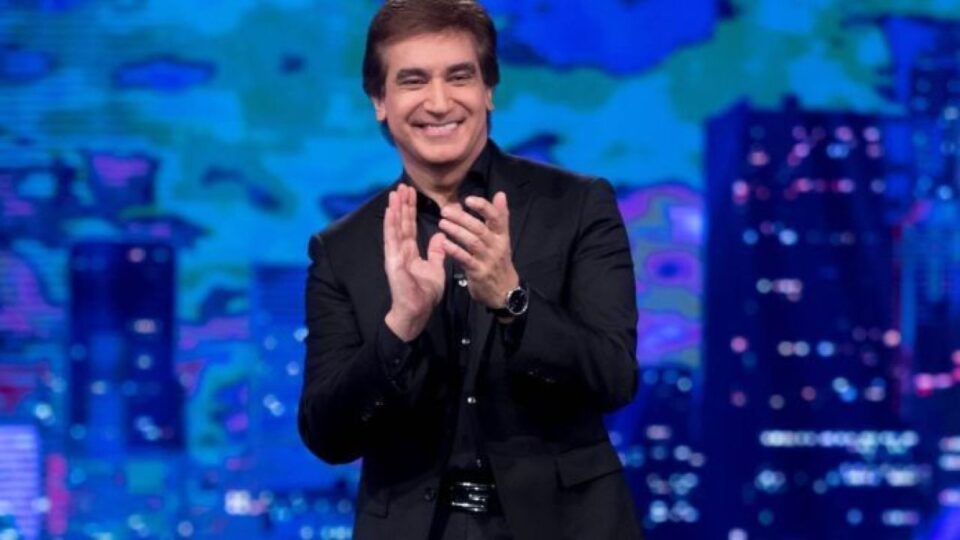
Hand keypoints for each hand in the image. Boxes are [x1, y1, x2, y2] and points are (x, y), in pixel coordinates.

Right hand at [383, 184, 446, 340]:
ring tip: (395, 192)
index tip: (411, 194)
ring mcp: (394, 254)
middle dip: (402, 205)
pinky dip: (390, 224)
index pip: (409, 226)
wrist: (417, 310)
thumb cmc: (424, 293)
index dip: (410, 210)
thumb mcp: (435, 268)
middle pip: (400, 223)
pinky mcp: (392, 260)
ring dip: (394, 209)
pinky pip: (391, 239)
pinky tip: (390, 211)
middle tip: (402, 186)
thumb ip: (435, 252)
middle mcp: (400, 250)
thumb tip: (438, 237)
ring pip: (394, 227)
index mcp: (409, 252)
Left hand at [439, 192, 518, 309]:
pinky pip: (466, 259)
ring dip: (456, 231)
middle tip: (445, 211)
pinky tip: (443, 243)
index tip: (468, 199)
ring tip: (442, 223)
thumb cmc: (498, 261)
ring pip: (472, 242)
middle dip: (462, 218)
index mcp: (502, 235)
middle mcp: (496, 246)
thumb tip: (500, 194)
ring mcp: (488, 260)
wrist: (504, 291)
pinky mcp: (479, 272)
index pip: (496, 217)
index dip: (483, 207)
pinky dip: (455, 250)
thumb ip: (500, 217)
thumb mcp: (502, 238)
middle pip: (480, 228)